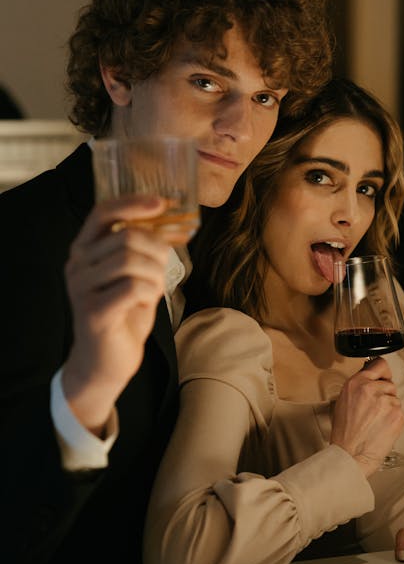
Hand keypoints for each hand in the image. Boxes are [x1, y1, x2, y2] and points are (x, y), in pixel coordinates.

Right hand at [62, 195, 181, 436]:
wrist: (107, 361)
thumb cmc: (124, 313)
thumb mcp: (134, 274)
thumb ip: (142, 248)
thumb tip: (167, 221)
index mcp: (84, 250)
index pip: (103, 212)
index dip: (133, 203)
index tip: (160, 202)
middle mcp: (77, 264)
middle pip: (126, 237)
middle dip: (156, 252)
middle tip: (159, 273)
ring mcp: (81, 288)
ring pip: (131, 260)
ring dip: (154, 275)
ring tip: (152, 290)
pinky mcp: (92, 312)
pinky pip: (134, 287)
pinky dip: (150, 292)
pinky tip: (145, 303)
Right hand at [330, 357, 403, 476]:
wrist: (351, 453)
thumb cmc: (345, 431)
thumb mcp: (344, 400)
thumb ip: (359, 386)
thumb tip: (372, 379)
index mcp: (356, 383)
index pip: (379, 364)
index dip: (383, 372)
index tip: (384, 376)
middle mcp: (372, 389)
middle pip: (389, 384)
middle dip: (385, 395)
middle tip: (374, 410)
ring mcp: (386, 402)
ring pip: (395, 399)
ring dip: (389, 408)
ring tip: (375, 422)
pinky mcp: (397, 415)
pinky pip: (400, 412)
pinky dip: (394, 420)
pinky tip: (382, 427)